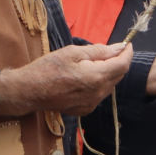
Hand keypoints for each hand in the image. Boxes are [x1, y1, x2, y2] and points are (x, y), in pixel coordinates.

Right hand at [0, 43, 132, 116]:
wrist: (29, 91)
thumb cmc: (48, 68)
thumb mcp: (72, 52)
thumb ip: (99, 51)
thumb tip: (119, 48)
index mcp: (96, 77)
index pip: (122, 65)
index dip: (127, 53)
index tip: (126, 44)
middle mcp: (97, 93)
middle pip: (118, 75)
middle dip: (117, 62)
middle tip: (107, 51)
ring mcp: (91, 104)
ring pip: (109, 86)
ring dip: (107, 73)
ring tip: (92, 63)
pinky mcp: (85, 110)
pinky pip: (99, 94)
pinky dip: (98, 84)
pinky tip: (85, 77)